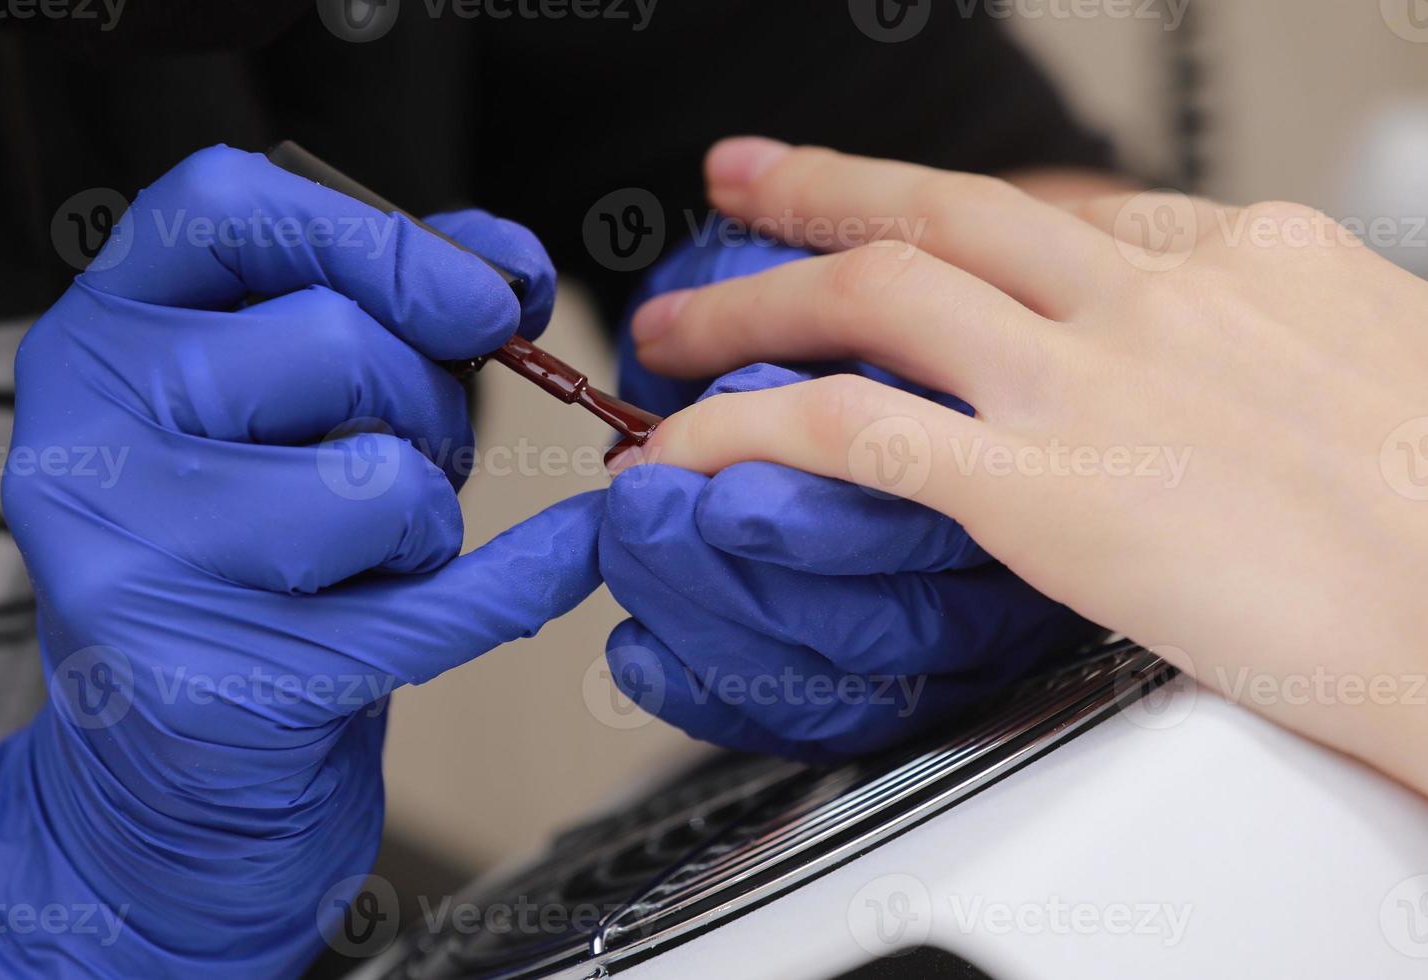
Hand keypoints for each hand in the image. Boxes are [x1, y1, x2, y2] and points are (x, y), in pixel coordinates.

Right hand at [0, 146, 601, 975]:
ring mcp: (130, 559)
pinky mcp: (205, 677)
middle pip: (337, 344)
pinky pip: (428, 605)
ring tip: (390, 548)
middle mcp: (90, 430)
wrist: (189, 753)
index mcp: (107, 331)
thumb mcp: (287, 401)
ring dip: (434, 514)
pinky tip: (570, 557)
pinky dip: (527, 577)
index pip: (228, 206)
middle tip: (422, 455)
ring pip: (379, 482)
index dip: (380, 236)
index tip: (484, 297)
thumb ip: (387, 305)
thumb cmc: (255, 549)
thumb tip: (509, 267)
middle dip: (433, 403)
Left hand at [621, 138, 1427, 794]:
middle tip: (746, 181)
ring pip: (879, 294)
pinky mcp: (1047, 489)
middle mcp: (1158, 299)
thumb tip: (1247, 373)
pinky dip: (752, 426)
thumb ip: (1286, 354)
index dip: (960, 223)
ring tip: (679, 323)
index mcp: (1252, 260)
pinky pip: (856, 431)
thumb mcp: (1394, 374)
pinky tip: (695, 442)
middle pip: (949, 213)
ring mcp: (1094, 383)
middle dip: (824, 192)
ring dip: (759, 300)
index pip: (1069, 216)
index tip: (906, 228)